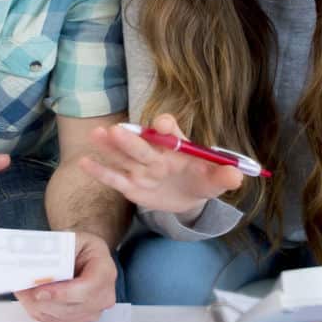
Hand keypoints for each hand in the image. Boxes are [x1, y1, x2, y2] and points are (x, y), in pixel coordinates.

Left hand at [15, 231, 116, 321]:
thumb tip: (35, 267)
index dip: (61, 293)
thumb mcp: (71, 238)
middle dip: (44, 301)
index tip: (38, 292)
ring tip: (21, 292)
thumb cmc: (79, 247)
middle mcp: (104, 294)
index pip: (86, 288)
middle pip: (72, 306)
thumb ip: (56, 252)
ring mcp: (94, 310)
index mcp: (105, 270)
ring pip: (61, 316)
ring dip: (39, 306)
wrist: (84, 256)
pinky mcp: (81, 320)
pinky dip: (41, 311)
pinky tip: (29, 299)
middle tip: (21, 291)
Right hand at [77, 114, 243, 216]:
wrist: (189, 195)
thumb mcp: (216, 180)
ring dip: (110, 147)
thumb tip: (237, 176)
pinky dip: (100, 171)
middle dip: (132, 138)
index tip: (164, 126)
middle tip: (118, 131)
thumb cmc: (202, 179)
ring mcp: (141, 168)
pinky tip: (84, 162)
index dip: (167, 128)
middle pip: (143, 144)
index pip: (170, 130)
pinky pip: (115, 178)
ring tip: (96, 135)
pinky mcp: (131, 185)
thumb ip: (225, 177)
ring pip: (124, 156)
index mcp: (177, 145)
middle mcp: (155, 153)